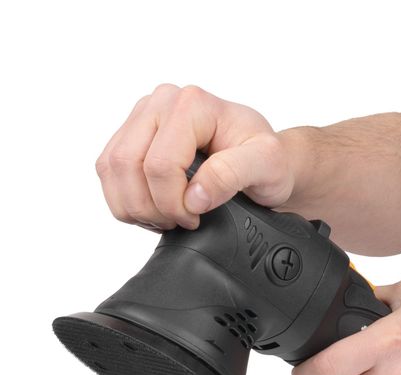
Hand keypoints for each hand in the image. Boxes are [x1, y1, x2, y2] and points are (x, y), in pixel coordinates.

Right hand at [95, 84, 295, 230]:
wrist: (264, 160)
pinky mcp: (132, 135)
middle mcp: (161, 102)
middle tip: (179, 221)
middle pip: (127, 166)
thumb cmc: (267, 160)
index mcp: (191, 104)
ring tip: (167, 217)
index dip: (172, 202)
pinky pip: (108, 171)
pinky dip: (126, 199)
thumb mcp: (266, 166)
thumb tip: (194, 197)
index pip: (160, 164)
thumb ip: (232, 175)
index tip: (195, 217)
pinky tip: (155, 208)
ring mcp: (143, 117)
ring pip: (111, 169)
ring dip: (135, 206)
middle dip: (151, 207)